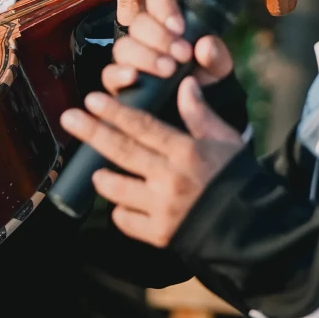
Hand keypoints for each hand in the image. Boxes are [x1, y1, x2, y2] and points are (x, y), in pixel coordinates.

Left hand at [59, 79, 243, 246]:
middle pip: (123, 151)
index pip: (144, 126)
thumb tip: (185, 83)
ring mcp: (162, 208)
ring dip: (103, 178)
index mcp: (185, 151)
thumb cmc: (236, 177)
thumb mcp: (225, 139)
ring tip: (96, 172)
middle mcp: (169, 178)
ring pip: (118, 189)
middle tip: (69, 117)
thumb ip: (200, 114)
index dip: (116, 111)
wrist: (249, 227)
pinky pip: (126, 220)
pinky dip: (120, 211)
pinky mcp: (159, 234)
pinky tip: (121, 203)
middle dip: (93, 132)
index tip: (93, 98)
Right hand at [102, 0, 234, 93]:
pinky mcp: (118, 82)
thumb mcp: (218, 66)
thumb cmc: (205, 78)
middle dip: (160, 37)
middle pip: (139, 23)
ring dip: (145, 56)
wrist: (197, 109)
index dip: (165, 9)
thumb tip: (205, 46)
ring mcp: (128, 58)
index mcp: (166, 22)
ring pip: (123, 46)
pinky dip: (119, 73)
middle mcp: (144, 36)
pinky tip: (134, 77)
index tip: (180, 28)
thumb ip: (216, 55)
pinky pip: (109, 73)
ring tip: (169, 69)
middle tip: (183, 54)